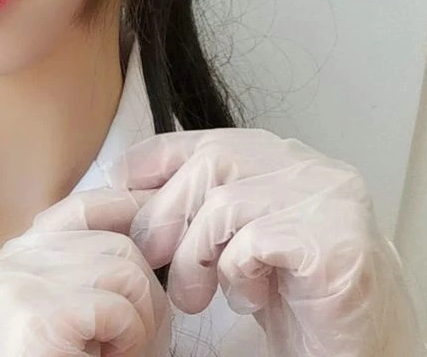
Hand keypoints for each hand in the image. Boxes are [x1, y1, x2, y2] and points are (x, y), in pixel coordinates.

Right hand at [0, 188, 171, 356]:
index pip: (80, 209)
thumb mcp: (74, 313)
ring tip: (112, 355)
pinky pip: (119, 307)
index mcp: (14, 260)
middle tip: (131, 343)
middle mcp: (7, 262)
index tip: (158, 224)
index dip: (127, 210)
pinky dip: (129, 341)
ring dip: (140, 323)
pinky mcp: (35, 315)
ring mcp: (16, 284)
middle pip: (117, 244)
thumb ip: (92, 270)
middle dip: (145, 296)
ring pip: (127, 271)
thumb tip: (150, 229)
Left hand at [103, 128, 426, 356]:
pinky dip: (236, 275)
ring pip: (225, 203)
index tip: (119, 186)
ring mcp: (330, 199)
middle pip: (211, 164)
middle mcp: (309, 167)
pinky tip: (250, 297)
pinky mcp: (337, 242)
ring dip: (195, 256)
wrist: (356, 352)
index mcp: (281, 156)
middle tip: (152, 259)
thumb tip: (123, 180)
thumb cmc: (292, 296)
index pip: (206, 138)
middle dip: (166, 214)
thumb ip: (198, 201)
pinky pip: (255, 242)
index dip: (155, 160)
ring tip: (198, 295)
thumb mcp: (232, 236)